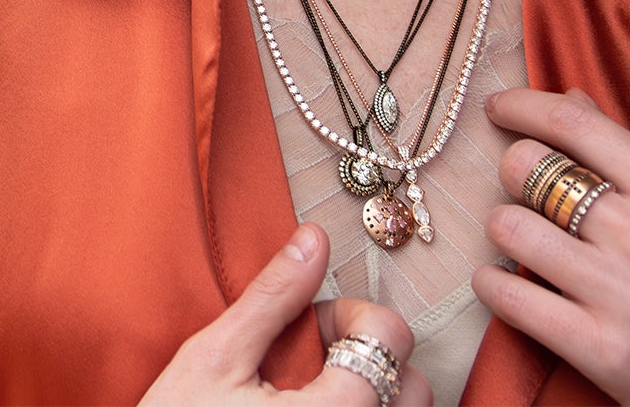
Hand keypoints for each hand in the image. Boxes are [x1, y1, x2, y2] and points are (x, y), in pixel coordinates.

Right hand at [141, 223, 430, 404]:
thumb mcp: (213, 360)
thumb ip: (272, 299)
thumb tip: (313, 238)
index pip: (392, 337)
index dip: (354, 313)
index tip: (312, 322)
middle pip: (416, 387)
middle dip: (372, 357)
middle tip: (315, 359)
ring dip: (375, 395)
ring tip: (318, 394)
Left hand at [471, 88, 629, 405]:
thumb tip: (570, 99)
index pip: (575, 123)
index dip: (523, 106)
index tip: (497, 106)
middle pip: (528, 168)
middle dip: (512, 175)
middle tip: (524, 194)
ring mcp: (623, 294)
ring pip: (509, 227)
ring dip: (503, 232)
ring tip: (522, 244)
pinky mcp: (603, 352)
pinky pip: (509, 298)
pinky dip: (492, 287)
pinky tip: (504, 286)